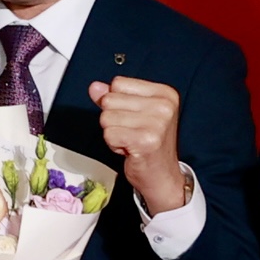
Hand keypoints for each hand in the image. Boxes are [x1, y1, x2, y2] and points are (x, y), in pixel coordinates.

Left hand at [90, 71, 189, 216]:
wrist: (162, 176)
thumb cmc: (150, 145)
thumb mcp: (134, 114)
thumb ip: (114, 98)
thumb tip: (95, 87)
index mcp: (164, 93)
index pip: (118, 83)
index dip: (118, 103)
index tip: (134, 118)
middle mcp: (164, 106)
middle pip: (110, 99)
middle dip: (114, 119)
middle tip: (132, 132)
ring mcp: (157, 123)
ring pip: (106, 118)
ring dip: (113, 133)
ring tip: (131, 141)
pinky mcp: (145, 140)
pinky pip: (109, 134)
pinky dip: (113, 144)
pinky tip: (129, 149)